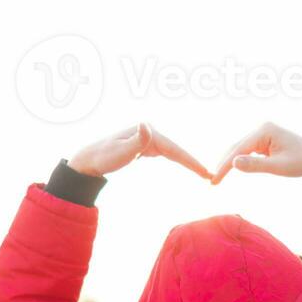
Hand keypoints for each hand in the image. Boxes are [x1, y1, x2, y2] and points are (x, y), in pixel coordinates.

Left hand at [69, 123, 210, 179]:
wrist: (90, 160)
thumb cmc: (103, 158)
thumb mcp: (119, 152)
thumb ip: (135, 141)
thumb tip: (147, 126)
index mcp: (147, 132)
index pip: (174, 149)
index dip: (191, 162)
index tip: (205, 172)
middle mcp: (149, 131)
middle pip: (177, 150)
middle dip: (193, 162)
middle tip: (211, 175)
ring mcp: (148, 138)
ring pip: (173, 151)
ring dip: (188, 161)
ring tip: (203, 173)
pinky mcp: (145, 145)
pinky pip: (166, 153)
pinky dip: (178, 159)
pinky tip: (186, 165)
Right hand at [211, 123, 301, 184]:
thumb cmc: (301, 163)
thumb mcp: (277, 167)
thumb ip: (255, 165)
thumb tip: (233, 163)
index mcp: (264, 130)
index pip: (239, 149)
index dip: (225, 166)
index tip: (215, 179)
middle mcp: (262, 128)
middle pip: (237, 147)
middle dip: (224, 163)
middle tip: (212, 180)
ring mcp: (264, 133)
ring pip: (241, 149)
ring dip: (230, 162)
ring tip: (218, 177)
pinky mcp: (266, 139)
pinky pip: (249, 150)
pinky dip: (241, 160)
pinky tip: (232, 169)